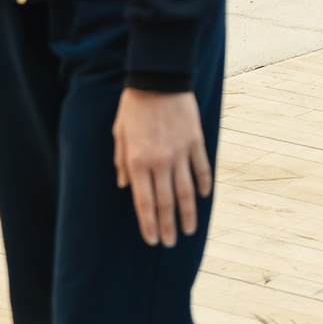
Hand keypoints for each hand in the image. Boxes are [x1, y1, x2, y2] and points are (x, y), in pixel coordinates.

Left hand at [112, 88, 211, 247]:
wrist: (158, 80)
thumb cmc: (133, 108)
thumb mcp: (119, 135)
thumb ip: (122, 163)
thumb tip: (125, 187)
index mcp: (137, 162)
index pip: (143, 202)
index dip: (148, 224)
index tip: (152, 240)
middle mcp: (159, 162)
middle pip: (166, 202)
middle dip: (167, 225)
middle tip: (170, 243)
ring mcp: (180, 152)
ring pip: (186, 191)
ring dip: (188, 213)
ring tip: (189, 230)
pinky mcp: (195, 141)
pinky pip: (201, 168)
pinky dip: (203, 184)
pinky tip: (203, 197)